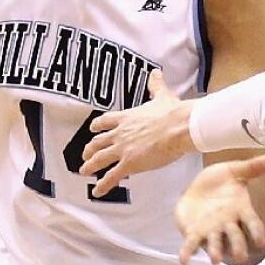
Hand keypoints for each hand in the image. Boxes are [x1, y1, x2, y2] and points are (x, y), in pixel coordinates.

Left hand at [80, 70, 195, 196]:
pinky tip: (96, 192)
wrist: (179, 127)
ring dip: (90, 166)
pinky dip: (102, 186)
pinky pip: (111, 177)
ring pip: (99, 160)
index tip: (92, 130)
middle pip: (97, 142)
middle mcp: (119, 133)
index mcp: (126, 117)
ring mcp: (122, 149)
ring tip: (84, 172)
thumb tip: (156, 73)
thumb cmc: (172, 113)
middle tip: (85, 155)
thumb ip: (156, 85)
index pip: (104, 122)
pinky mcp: (129, 164)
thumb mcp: (162, 95)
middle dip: (89, 149)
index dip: (96, 127)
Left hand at [175, 154, 264, 264]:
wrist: (199, 186)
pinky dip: (188, 252)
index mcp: (240, 210)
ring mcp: (210, 230)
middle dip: (238, 247)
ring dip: (215, 252)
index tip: (262, 243)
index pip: (252, 223)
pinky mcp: (193, 232)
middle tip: (240, 257)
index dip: (257, 233)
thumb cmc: (221, 180)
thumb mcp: (237, 169)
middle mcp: (227, 224)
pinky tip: (184, 260)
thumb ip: (256, 166)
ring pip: (215, 243)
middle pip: (235, 237)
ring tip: (215, 260)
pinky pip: (191, 244)